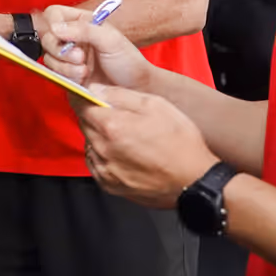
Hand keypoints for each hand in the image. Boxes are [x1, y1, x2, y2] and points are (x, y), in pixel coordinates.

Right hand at [43, 15, 155, 93]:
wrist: (134, 89)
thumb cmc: (128, 62)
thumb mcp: (111, 39)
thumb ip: (84, 30)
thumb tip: (56, 28)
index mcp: (82, 23)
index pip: (54, 14)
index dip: (52, 21)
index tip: (59, 32)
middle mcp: (72, 39)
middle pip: (46, 37)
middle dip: (59, 48)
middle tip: (79, 56)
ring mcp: (68, 58)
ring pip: (48, 57)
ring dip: (64, 65)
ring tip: (85, 69)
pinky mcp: (67, 76)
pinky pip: (54, 74)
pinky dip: (66, 75)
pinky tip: (82, 77)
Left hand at [72, 86, 216, 208]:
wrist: (194, 180)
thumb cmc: (180, 143)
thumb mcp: (155, 105)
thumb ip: (120, 95)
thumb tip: (96, 90)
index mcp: (112, 127)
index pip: (81, 105)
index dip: (83, 97)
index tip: (87, 94)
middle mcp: (103, 150)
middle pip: (84, 125)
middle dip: (95, 116)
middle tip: (116, 116)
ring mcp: (105, 170)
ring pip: (90, 144)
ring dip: (99, 137)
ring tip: (126, 137)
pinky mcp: (110, 185)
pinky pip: (95, 164)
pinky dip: (103, 156)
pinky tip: (123, 153)